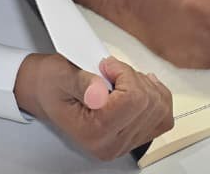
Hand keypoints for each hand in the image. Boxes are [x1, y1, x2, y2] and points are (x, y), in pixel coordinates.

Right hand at [13, 54, 171, 161]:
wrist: (46, 93)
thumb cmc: (52, 84)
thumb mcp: (60, 75)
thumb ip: (82, 83)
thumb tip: (99, 92)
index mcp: (93, 132)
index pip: (132, 101)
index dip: (125, 74)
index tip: (107, 66)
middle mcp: (111, 144)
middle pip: (149, 104)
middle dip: (134, 78)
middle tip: (112, 72)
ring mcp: (125, 143)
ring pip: (161, 110)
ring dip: (147, 86)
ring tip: (123, 79)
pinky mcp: (134, 137)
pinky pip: (163, 118)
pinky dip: (157, 97)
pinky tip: (140, 87)